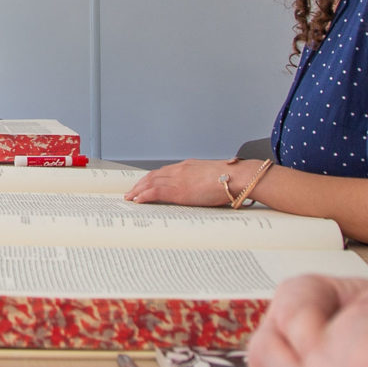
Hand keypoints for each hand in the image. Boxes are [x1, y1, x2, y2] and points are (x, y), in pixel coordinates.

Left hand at [127, 158, 253, 206]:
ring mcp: (178, 179)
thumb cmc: (231, 179)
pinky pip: (155, 192)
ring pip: (151, 182)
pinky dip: (144, 195)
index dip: (151, 178)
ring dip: (138, 190)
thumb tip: (205, 188)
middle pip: (153, 176)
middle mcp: (180, 170)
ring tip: (130, 197)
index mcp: (188, 166)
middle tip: (131, 191)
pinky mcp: (179, 190)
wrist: (236, 178)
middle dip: (141, 184)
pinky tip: (138, 200)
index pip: (164, 172)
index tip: (144, 183)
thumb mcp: (213, 177)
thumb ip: (203, 181)